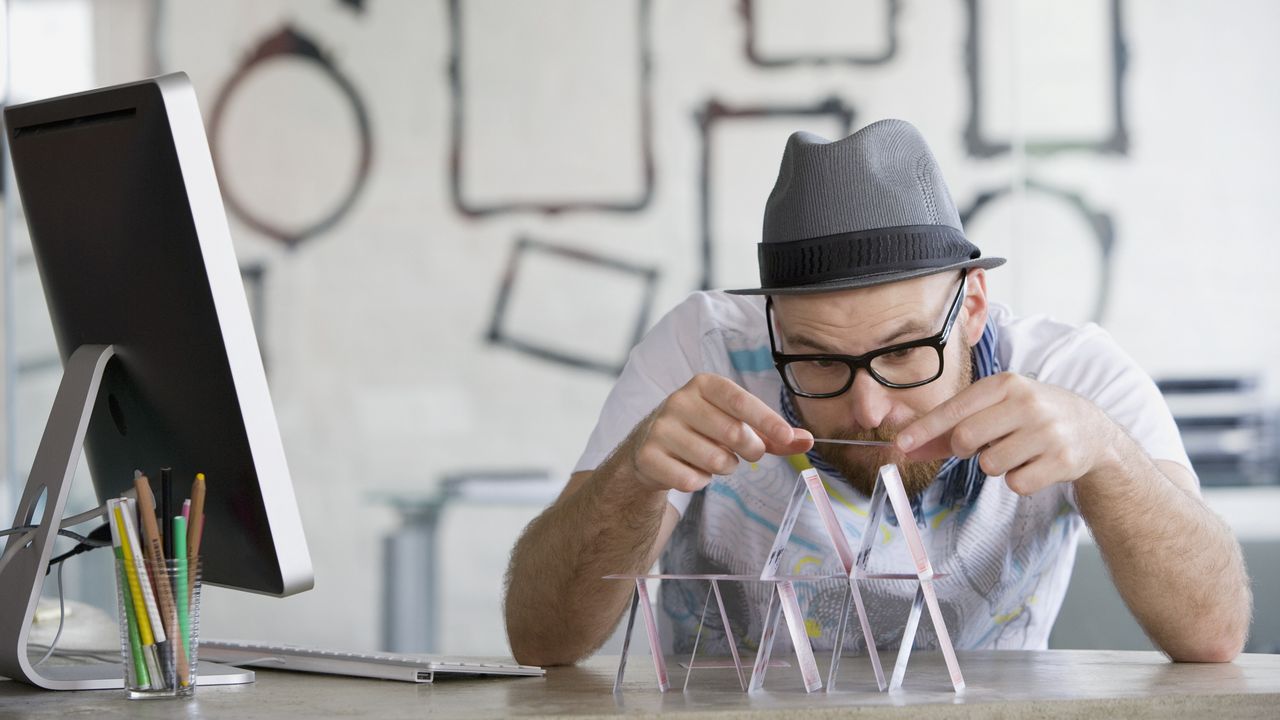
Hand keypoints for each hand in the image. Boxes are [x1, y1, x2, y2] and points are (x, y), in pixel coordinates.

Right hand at [627, 373, 813, 493]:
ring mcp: (660, 429)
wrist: (648, 449)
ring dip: (724, 468)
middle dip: (750, 451)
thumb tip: (807, 440)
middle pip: (733, 433)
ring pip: (715, 460)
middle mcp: (679, 401)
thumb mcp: (736, 424)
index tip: (788, 437)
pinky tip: (690, 470)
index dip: (767, 419)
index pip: (740, 400)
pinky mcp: (648, 457)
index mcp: (704, 385)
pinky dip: (700, 481)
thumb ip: (772, 434)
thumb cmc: (702, 432)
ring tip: (713, 459)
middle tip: (746, 453)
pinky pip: (691, 480)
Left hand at [894, 372, 1120, 495]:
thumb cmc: (1028, 417)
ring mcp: (1047, 432)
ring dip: (995, 465)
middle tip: (984, 444)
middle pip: (966, 438)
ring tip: (1017, 450)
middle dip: (965, 449)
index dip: (925, 429)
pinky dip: (1019, 480)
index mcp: (1005, 384)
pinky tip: (1034, 464)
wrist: (1090, 430)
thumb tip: (906, 449)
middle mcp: (1027, 403)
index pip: (955, 408)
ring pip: (990, 465)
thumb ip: (949, 429)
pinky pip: (1016, 484)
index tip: (900, 445)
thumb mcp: (994, 409)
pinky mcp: (1062, 461)